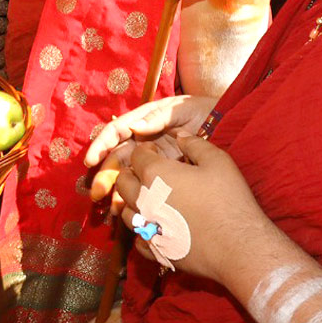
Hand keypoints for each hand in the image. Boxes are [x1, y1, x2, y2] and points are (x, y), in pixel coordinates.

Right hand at [85, 95, 213, 206]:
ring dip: (117, 191)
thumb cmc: (205, 112)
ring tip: (113, 209)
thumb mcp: (182, 109)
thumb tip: (134, 128)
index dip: (102, 144)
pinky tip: (130, 213)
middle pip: (118, 158)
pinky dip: (136, 200)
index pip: (117, 132)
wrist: (230, 128)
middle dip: (105, 176)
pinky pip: (147, 188)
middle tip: (96, 193)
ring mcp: (155, 160)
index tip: (91, 160)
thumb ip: (158, 117)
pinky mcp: (166, 176)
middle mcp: (145, 141)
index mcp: (145, 122)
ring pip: (129, 176)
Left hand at [115, 134, 268, 284]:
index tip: (157, 152)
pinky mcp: (157, 251)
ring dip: (134, 203)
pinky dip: (144, 233)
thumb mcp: (217, 161)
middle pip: (123, 183)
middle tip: (149, 174)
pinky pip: (139, 240)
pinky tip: (158, 228)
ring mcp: (149, 228)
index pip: (136, 155)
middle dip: (132, 174)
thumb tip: (180, 136)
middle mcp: (144, 200)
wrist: (239, 247)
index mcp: (155, 174)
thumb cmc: (229, 200)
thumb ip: (195, 144)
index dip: (146, 151)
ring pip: (126, 212)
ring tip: (151, 200)